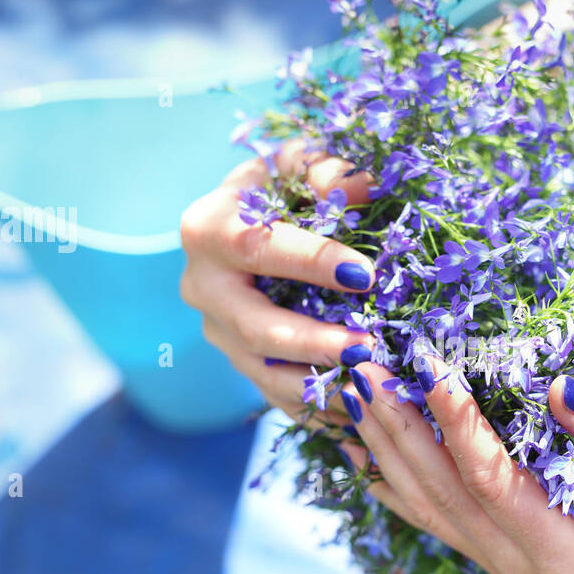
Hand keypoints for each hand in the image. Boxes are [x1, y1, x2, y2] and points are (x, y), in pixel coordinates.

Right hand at [179, 139, 376, 424]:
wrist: (245, 226)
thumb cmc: (278, 187)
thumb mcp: (293, 164)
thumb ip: (321, 168)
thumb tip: (361, 186)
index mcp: (209, 230)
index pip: (259, 249)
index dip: (312, 263)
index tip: (364, 274)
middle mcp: (202, 288)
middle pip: (256, 327)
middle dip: (313, 342)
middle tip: (366, 348)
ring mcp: (218, 333)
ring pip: (265, 373)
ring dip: (320, 384)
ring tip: (371, 385)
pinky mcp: (239, 363)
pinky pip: (278, 396)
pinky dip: (319, 407)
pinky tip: (361, 409)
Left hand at [338, 357, 573, 573]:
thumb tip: (557, 387)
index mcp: (562, 553)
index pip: (490, 479)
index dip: (456, 421)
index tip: (429, 362)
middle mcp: (519, 570)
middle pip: (441, 494)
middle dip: (398, 427)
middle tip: (364, 367)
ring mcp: (501, 567)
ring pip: (425, 507)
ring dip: (385, 447)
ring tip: (353, 392)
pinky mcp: (494, 554)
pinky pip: (430, 517)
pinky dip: (392, 479)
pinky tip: (359, 446)